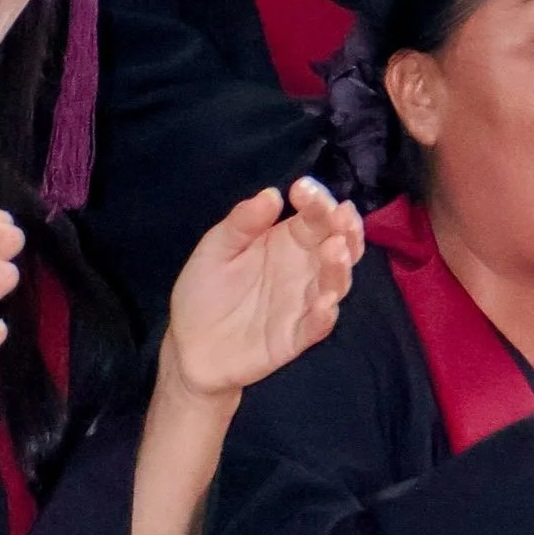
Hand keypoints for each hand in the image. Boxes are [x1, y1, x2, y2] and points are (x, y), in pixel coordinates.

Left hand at [163, 177, 362, 406]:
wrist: (187, 345)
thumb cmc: (204, 290)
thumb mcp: (216, 248)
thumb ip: (242, 223)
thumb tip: (272, 194)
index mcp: (287, 241)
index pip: (314, 217)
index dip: (316, 200)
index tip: (302, 189)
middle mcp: (304, 269)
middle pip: (339, 245)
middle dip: (346, 228)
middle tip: (341, 214)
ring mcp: (304, 303)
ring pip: (335, 282)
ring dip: (340, 266)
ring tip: (335, 249)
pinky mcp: (296, 336)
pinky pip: (317, 326)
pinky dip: (325, 315)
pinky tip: (324, 303)